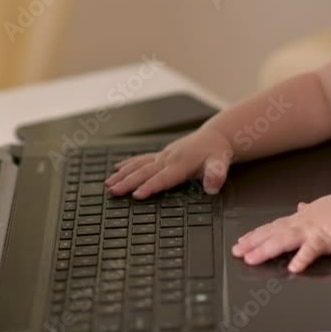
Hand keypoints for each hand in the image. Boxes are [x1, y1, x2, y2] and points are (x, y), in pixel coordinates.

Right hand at [104, 127, 233, 198]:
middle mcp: (169, 158)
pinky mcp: (162, 154)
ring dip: (123, 174)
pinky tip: (117, 168)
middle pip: (145, 172)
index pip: (163, 178)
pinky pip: (142, 159)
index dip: (149, 187)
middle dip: (128, 182)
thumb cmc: (217, 152)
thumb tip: (212, 187)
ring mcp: (164, 155)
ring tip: (109, 184)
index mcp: (181, 164)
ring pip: (139, 165)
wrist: (215, 136)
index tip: (136, 195)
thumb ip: (216, 174)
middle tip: (112, 192)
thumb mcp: (221, 163)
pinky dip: (128, 163)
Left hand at [231, 192, 330, 272]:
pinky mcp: (327, 239)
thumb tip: (299, 206)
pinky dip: (302, 258)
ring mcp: (313, 230)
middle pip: (272, 233)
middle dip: (253, 242)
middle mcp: (303, 223)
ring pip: (284, 240)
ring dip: (266, 249)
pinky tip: (293, 267)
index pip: (274, 226)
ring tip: (252, 259)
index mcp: (302, 217)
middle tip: (236, 251)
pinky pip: (312, 250)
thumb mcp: (323, 206)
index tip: (242, 241)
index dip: (256, 234)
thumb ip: (309, 209)